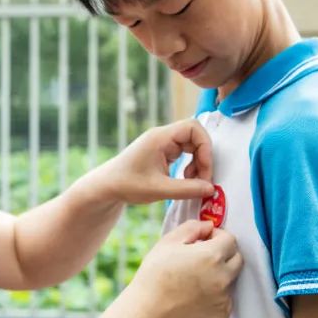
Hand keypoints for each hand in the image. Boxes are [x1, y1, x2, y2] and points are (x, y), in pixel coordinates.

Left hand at [93, 120, 214, 204]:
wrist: (107, 186)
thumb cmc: (127, 184)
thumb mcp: (159, 190)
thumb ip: (187, 189)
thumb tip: (211, 189)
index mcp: (160, 138)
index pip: (193, 127)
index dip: (205, 146)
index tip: (205, 169)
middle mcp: (162, 136)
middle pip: (195, 136)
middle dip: (203, 157)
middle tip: (203, 179)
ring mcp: (162, 143)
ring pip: (191, 145)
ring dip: (197, 163)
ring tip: (192, 182)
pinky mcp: (162, 152)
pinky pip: (184, 153)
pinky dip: (190, 165)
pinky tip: (185, 180)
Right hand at [132, 219, 242, 317]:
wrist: (147, 313)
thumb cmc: (154, 275)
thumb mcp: (168, 242)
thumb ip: (193, 228)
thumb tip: (209, 226)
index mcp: (212, 256)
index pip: (230, 240)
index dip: (217, 237)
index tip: (205, 241)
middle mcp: (223, 278)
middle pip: (237, 260)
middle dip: (223, 256)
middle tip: (202, 260)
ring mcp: (224, 300)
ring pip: (229, 282)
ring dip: (218, 278)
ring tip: (193, 283)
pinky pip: (223, 303)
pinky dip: (214, 300)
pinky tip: (194, 300)